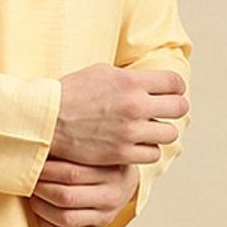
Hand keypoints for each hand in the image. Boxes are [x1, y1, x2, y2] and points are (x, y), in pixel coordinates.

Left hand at [25, 159, 139, 226]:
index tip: (34, 164)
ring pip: (64, 219)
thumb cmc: (105, 162)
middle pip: (65, 197)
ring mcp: (104, 217)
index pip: (71, 174)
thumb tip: (40, 145)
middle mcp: (111, 198)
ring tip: (33, 195)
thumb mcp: (98, 150)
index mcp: (112, 174)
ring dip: (40, 207)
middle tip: (30, 180)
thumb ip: (75, 149)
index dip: (46, 171)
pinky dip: (47, 225)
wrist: (127, 182)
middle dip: (40, 189)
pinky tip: (41, 212)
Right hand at [50, 62, 186, 166]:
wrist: (47, 121)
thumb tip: (150, 81)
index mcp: (131, 82)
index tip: (169, 92)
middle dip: (173, 108)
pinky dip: (148, 150)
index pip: (175, 83)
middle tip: (162, 112)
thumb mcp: (101, 72)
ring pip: (169, 134)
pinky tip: (136, 145)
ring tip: (148, 130)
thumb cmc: (71, 93)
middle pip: (179, 108)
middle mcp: (135, 106)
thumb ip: (130, 77)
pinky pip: (153, 154)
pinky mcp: (121, 153)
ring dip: (161, 131)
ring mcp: (129, 132)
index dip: (175, 88)